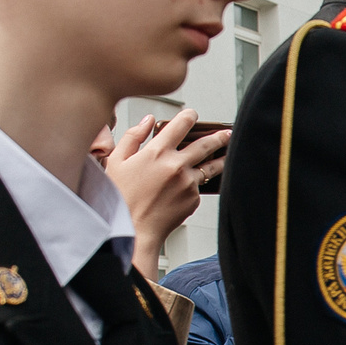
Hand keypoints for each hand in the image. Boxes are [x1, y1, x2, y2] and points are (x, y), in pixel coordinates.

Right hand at [104, 110, 227, 278]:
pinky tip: (191, 186)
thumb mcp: (116, 161)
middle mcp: (176, 165)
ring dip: (222, 157)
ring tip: (229, 153)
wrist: (133, 229)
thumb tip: (147, 120)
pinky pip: (198, 187)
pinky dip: (195, 185)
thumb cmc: (121, 197)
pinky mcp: (194, 199)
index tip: (193, 115)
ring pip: (211, 166)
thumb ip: (133, 137)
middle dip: (217, 136)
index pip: (180, 124)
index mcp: (157, 152)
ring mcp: (188, 182)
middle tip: (226, 133)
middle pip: (205, 144)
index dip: (189, 116)